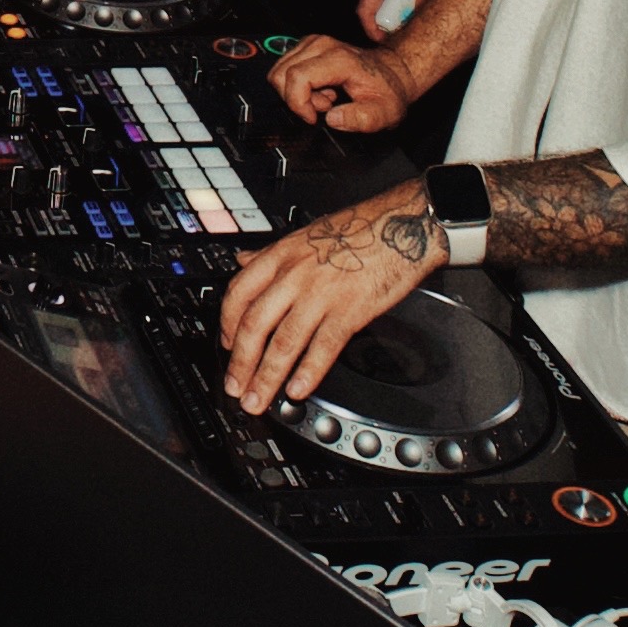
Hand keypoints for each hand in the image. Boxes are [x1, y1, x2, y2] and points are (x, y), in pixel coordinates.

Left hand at [217, 184, 437, 408]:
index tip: (226, 346)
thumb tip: (243, 260)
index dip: (227, 324)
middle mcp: (295, 275)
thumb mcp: (304, 234)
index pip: (239, 293)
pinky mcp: (350, 310)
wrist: (401, 226)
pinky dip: (308, 372)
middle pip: (255, 324)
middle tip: (235, 387)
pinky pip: (323, 346)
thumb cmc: (357, 230)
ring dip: (267, 376)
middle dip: (241, 362)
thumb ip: (271, 253)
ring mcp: (321, 294)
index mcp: (281, 255)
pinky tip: (297, 390)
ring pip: (284, 341)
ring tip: (259, 400)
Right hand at [269, 31, 418, 131]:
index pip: (296, 78)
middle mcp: (322, 46)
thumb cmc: (386, 91)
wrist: (392, 73)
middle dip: (296, 99)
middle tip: (323, 107)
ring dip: (296, 92)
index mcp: (339, 60)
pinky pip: (286, 68)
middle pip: (282, 74)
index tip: (313, 117)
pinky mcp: (308, 45)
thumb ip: (360, 119)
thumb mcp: (383, 114)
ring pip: (280, 71)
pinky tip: (320, 89)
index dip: (298, 104)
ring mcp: (313, 43)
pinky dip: (297, 84)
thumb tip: (333, 119)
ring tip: (324, 98)